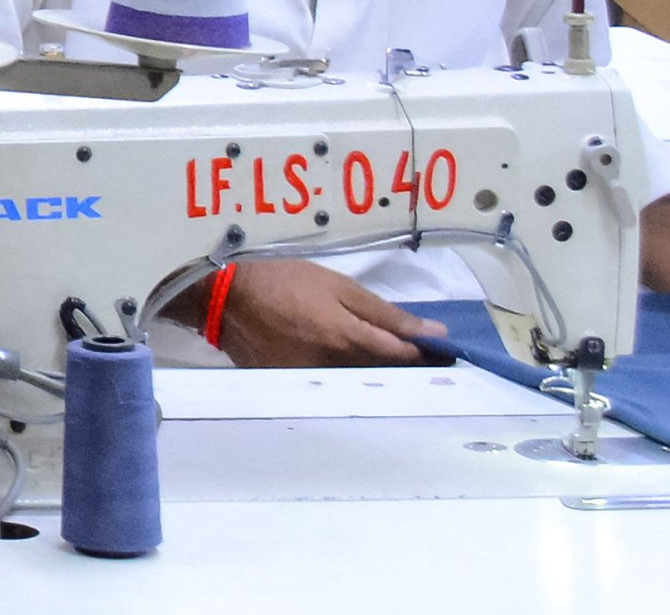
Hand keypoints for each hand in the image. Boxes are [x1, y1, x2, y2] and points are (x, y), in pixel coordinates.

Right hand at [180, 257, 447, 366]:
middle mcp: (335, 369)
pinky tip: (344, 364)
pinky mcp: (295, 388)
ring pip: (360, 385)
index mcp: (347, 340)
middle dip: (404, 368)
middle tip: (417, 357)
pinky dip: (347, 378)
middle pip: (384, 377)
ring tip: (381, 360)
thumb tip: (433, 332)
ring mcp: (314, 383)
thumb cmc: (284, 281)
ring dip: (376, 374)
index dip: (427, 355)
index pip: (403, 358)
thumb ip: (386, 313)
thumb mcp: (338, 285)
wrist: (224, 297)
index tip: (444, 351)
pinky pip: (334, 387)